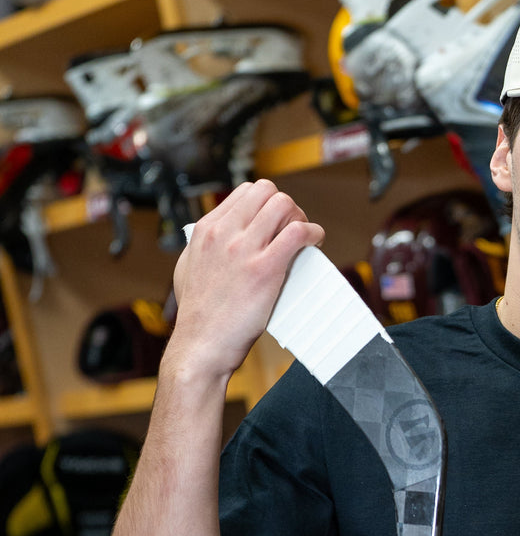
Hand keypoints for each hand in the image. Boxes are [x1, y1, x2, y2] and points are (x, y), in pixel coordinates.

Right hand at [166, 180, 324, 381]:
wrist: (202, 343)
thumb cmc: (199, 313)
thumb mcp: (188, 267)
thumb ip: (203, 247)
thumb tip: (215, 237)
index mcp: (206, 229)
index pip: (245, 192)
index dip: (268, 203)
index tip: (278, 221)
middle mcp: (223, 232)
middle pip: (267, 192)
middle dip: (287, 206)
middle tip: (295, 229)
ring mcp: (244, 249)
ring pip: (283, 205)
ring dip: (302, 217)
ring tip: (306, 238)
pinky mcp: (264, 269)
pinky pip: (297, 233)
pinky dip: (313, 233)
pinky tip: (315, 242)